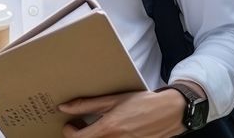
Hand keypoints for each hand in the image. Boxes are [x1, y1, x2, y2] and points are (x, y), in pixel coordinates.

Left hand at [58, 89, 184, 136]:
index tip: (70, 124)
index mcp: (108, 128)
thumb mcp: (112, 99)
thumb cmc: (141, 103)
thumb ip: (87, 104)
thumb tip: (64, 107)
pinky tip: (110, 131)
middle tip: (81, 125)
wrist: (169, 112)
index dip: (70, 132)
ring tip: (96, 127)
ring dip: (94, 137)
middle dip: (80, 135)